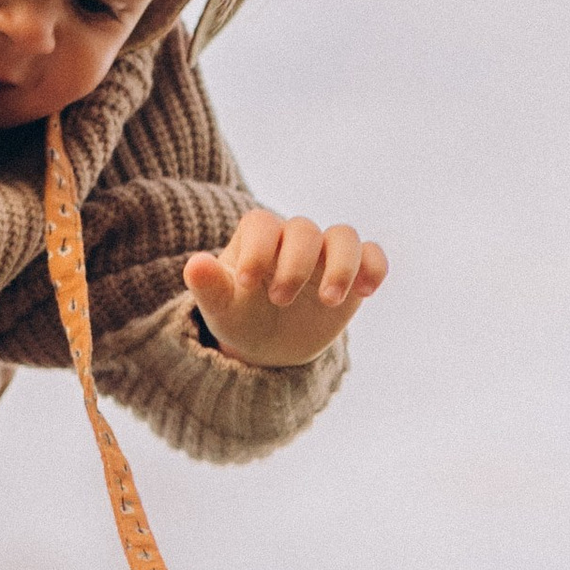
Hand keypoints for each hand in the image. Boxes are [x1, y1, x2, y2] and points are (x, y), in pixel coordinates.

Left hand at [185, 209, 386, 368]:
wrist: (270, 346)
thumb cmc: (240, 318)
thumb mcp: (220, 307)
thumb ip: (208, 285)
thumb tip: (195, 263)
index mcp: (257, 238)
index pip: (261, 223)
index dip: (257, 248)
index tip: (247, 283)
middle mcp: (293, 239)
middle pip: (303, 229)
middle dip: (295, 264)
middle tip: (280, 300)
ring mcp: (326, 254)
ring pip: (344, 235)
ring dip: (341, 264)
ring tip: (328, 300)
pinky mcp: (353, 272)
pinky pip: (372, 255)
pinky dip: (374, 267)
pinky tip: (364, 293)